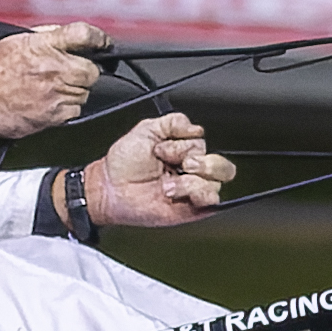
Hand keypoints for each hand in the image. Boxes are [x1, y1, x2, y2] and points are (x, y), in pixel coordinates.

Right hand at [0, 21, 105, 138]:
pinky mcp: (53, 114)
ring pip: (85, 92)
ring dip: (74, 91)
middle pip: (91, 70)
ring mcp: (55, 92)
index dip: (98, 38)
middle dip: (84, 72)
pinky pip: (75, 110)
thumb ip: (48, 37)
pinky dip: (67, 108)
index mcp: (44, 45)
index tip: (103, 43)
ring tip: (52, 89)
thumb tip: (71, 39)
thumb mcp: (18, 40)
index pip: (84, 34)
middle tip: (69, 73)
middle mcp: (53, 68)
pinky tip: (49, 102)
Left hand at [85, 111, 234, 229]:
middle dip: (201, 161)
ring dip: (191, 179)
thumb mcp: (146, 130)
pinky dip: (194, 192)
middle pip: (221, 166)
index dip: (185, 145)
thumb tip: (195, 127)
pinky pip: (210, 200)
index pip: (203, 144)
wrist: (110, 187)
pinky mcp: (190, 208)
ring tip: (168, 183)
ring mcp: (192, 190)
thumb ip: (172, 122)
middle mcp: (191, 171)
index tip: (163, 149)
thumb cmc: (122, 164)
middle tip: (179, 163)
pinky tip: (174, 190)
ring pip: (216, 182)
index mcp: (183, 152)